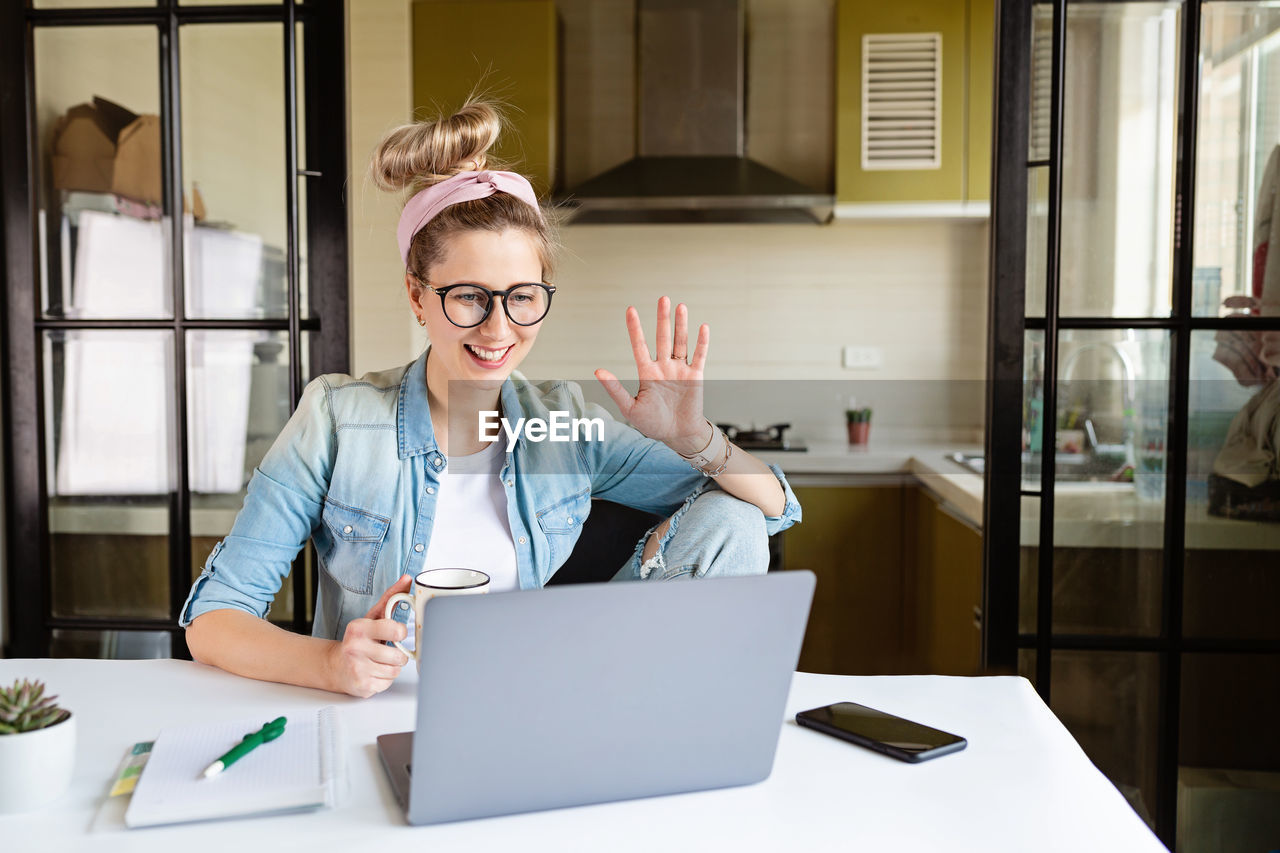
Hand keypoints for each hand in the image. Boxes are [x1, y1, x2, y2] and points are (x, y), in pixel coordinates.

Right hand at [326, 575, 410, 697]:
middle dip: (397, 654)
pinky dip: (385, 679)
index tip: (395, 633)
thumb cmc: (358, 639)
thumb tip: (407, 579)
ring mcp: (357, 668)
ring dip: (391, 667)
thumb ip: (392, 597)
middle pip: (399, 656)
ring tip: (379, 661)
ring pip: (395, 670)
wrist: (335, 665)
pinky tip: (374, 672)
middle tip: (386, 650)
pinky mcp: (362, 686)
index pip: (395, 630)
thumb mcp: (373, 616)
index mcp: (359, 628)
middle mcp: (355, 648)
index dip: (400, 633)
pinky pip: (388, 683)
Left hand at [594, 296, 711, 452]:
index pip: (640, 346)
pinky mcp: (695, 376)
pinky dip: (701, 342)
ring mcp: (680, 370)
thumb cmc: (653, 424)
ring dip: (681, 325)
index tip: (631, 310)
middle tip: (663, 298)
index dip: (635, 328)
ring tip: (680, 307)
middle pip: (662, 338)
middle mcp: (663, 367)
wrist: (677, 436)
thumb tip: (598, 371)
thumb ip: (614, 388)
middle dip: (662, 319)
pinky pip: (699, 356)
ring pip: (680, 342)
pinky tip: (702, 327)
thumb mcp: (629, 407)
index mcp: (647, 373)